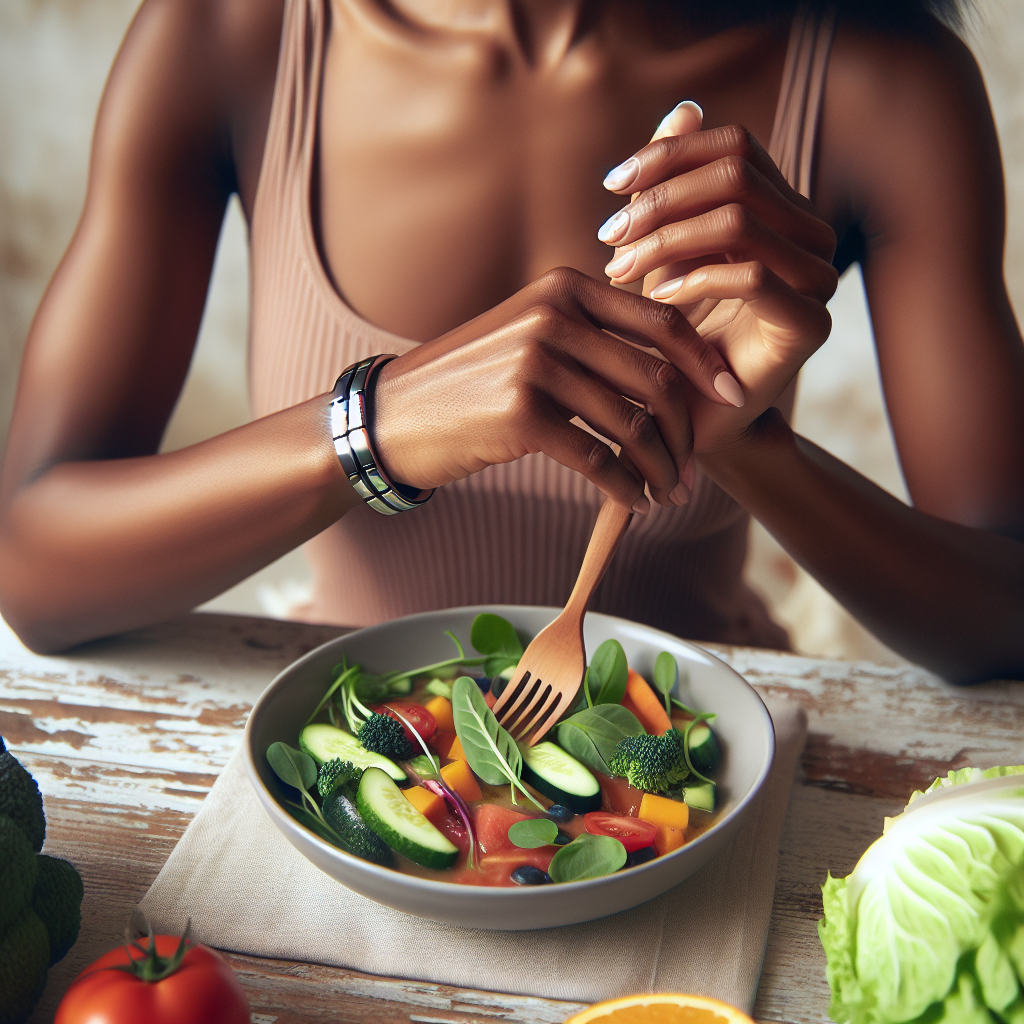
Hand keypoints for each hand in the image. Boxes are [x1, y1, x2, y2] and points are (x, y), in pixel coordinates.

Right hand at [371, 268, 742, 509]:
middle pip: (657, 378)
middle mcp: (556, 316)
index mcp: (567, 287)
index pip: (663, 321)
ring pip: (633, 423)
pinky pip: (599, 457)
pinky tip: (634, 504)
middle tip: (695, 470)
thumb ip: (591, 333)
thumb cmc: (469, 381)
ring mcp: (537, 361)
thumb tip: (667, 363)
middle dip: (686, 433)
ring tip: (670, 494)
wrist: (394, 414)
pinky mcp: (521, 413)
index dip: (706, 363)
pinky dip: (626, 487)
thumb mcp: (530, 332)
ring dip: (662, 468)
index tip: (730, 397)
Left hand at [599, 111, 837, 456]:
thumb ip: (673, 186)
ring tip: (620, 268)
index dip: (670, 155)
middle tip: (610, 234)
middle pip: (736, 175)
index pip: (734, 147)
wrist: (691, 418)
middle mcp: (810, 236)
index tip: (613, 187)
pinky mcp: (810, 324)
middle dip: (660, 198)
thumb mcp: (662, 252)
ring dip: (666, 239)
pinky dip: (693, 278)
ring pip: (739, 220)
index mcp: (782, 208)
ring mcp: (818, 279)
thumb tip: (683, 107)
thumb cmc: (672, 336)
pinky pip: (751, 275)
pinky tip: (655, 297)